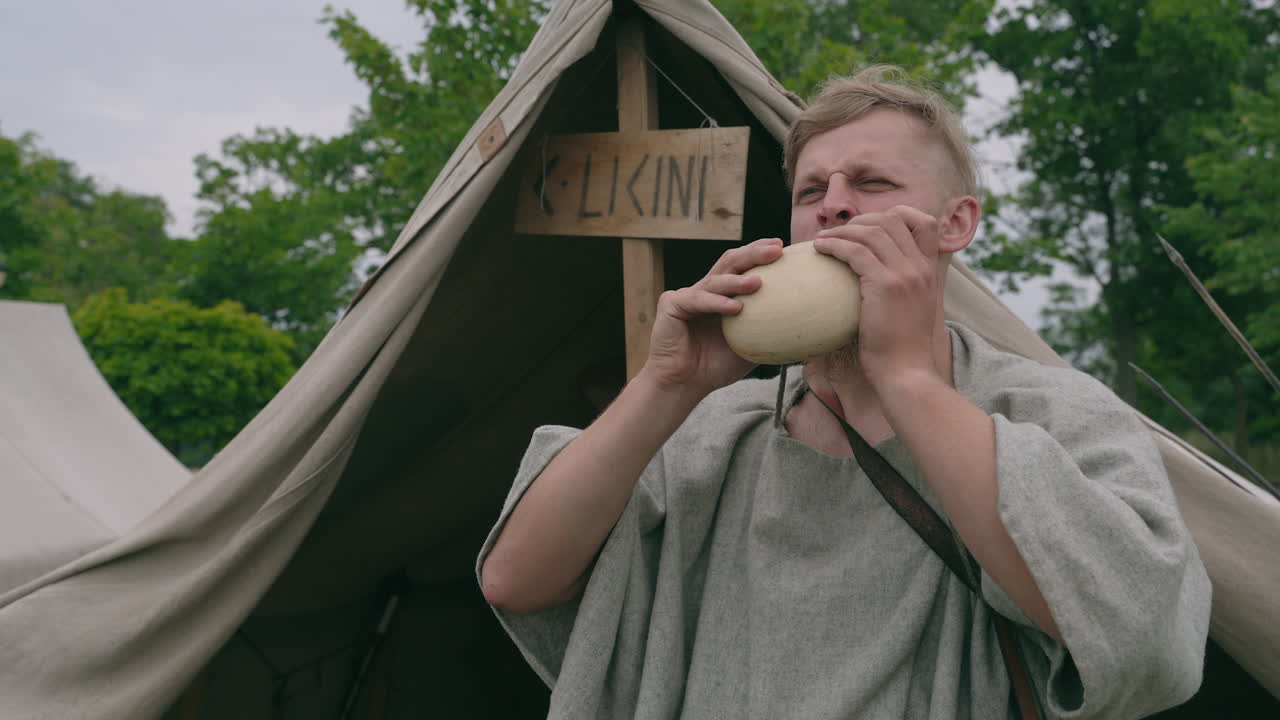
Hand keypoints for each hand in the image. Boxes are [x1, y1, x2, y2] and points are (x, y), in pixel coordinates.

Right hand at [641, 237, 783, 397]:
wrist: (684, 384)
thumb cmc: (716, 367)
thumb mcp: (751, 346)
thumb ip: (770, 333)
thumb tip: (809, 330)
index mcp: (722, 295)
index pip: (743, 267)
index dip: (760, 254)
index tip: (784, 247)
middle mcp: (705, 290)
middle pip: (730, 263)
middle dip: (753, 253)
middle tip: (776, 249)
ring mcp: (687, 295)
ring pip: (715, 280)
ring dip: (737, 281)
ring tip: (758, 282)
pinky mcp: (671, 304)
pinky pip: (697, 300)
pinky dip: (716, 303)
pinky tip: (734, 308)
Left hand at [811, 205, 942, 384]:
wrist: (907, 374)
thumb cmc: (902, 350)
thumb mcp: (913, 311)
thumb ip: (904, 290)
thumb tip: (878, 282)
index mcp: (930, 271)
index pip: (924, 222)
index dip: (896, 215)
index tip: (870, 226)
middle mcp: (921, 267)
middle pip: (893, 220)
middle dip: (862, 220)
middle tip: (839, 232)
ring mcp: (906, 274)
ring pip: (872, 231)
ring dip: (843, 231)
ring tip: (822, 239)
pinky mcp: (885, 285)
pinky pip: (855, 251)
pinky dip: (834, 245)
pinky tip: (820, 249)